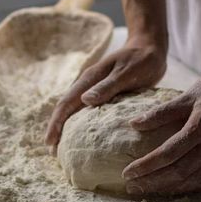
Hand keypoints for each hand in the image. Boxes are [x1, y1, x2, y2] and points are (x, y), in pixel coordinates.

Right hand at [45, 38, 166, 145]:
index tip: (50, 142)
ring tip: (63, 149)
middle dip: (57, 129)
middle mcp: (88, 85)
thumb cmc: (141, 59)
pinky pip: (88, 112)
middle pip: (65, 109)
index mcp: (89, 79)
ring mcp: (95, 90)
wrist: (150, 48)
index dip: (56, 123)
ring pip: (75, 111)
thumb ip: (108, 86)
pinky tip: (84, 138)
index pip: (66, 103)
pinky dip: (81, 125)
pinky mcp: (104, 95)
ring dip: (67, 128)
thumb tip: (84, 100)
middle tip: (52, 152)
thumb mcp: (127, 72)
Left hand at [122, 66, 200, 194]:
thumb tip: (133, 124)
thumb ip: (159, 113)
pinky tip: (173, 187)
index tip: (127, 173)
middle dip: (153, 181)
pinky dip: (189, 186)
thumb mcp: (185, 95)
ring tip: (147, 189)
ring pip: (194, 180)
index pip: (168, 153)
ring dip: (168, 187)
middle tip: (132, 186)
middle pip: (179, 171)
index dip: (146, 166)